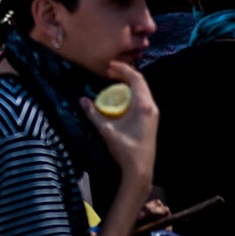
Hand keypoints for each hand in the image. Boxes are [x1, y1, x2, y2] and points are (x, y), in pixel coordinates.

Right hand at [81, 61, 157, 182]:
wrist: (140, 170)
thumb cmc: (125, 149)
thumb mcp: (107, 130)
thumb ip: (94, 114)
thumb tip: (82, 99)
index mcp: (143, 106)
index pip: (136, 79)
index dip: (123, 69)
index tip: (109, 66)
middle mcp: (151, 107)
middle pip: (140, 83)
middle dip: (125, 74)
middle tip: (109, 71)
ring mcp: (152, 113)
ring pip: (142, 91)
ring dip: (128, 83)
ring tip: (113, 81)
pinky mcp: (150, 119)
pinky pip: (142, 99)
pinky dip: (131, 93)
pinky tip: (120, 97)